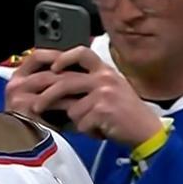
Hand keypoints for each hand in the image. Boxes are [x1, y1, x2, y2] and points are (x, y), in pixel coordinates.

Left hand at [9, 47, 163, 146]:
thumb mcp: (109, 91)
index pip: (82, 52)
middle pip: (65, 82)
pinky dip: (88, 131)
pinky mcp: (104, 110)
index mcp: (105, 70)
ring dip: (77, 120)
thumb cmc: (124, 113)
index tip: (52, 67)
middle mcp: (104, 78)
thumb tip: (56, 89)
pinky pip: (81, 123)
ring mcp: (104, 93)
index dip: (64, 57)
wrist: (146, 130)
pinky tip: (101, 130)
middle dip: (47, 96)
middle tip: (35, 106)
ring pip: (72, 108)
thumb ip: (88, 85)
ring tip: (87, 124)